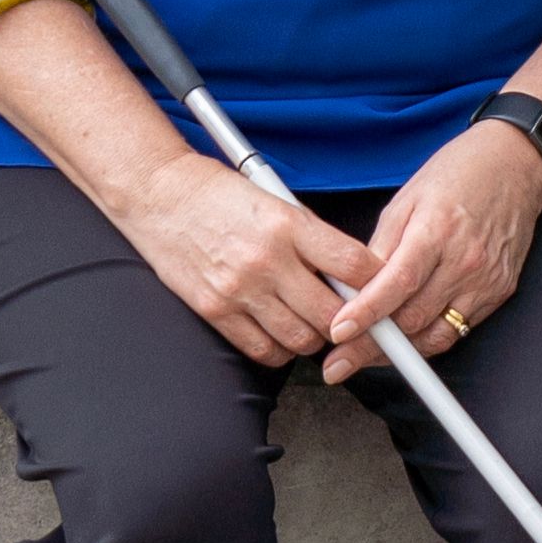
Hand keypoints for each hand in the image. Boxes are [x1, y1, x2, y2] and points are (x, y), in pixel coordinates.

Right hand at [126, 161, 371, 371]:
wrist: (156, 193)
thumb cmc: (215, 192)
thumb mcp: (273, 198)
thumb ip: (311, 236)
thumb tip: (350, 272)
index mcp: (288, 223)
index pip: (354, 266)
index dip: (379, 286)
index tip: (385, 292)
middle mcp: (267, 259)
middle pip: (333, 314)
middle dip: (350, 321)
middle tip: (354, 318)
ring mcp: (240, 289)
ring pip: (302, 339)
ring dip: (315, 338)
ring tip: (313, 322)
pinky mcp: (215, 310)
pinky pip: (264, 350)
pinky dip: (281, 349)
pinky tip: (281, 332)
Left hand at [324, 119, 541, 378]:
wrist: (514, 166)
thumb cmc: (456, 176)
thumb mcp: (406, 200)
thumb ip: (380, 247)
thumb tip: (353, 288)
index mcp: (436, 230)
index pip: (397, 282)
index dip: (366, 313)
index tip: (338, 333)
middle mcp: (464, 260)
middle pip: (412, 318)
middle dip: (370, 346)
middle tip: (337, 361)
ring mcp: (486, 280)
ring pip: (435, 335)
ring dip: (398, 353)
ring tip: (366, 357)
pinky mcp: (500, 292)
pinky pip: (457, 330)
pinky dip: (428, 341)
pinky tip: (405, 342)